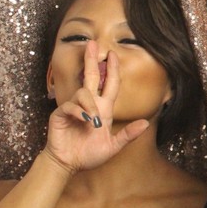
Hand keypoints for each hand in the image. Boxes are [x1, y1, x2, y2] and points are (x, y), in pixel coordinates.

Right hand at [43, 41, 148, 175]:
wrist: (69, 164)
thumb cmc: (90, 155)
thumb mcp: (113, 146)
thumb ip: (128, 135)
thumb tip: (145, 123)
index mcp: (104, 109)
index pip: (110, 84)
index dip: (113, 70)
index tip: (113, 54)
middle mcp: (90, 105)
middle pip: (91, 77)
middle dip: (91, 60)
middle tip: (92, 43)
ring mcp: (74, 108)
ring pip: (84, 93)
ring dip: (91, 105)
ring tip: (93, 122)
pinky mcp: (61, 114)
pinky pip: (71, 106)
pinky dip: (79, 112)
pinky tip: (83, 121)